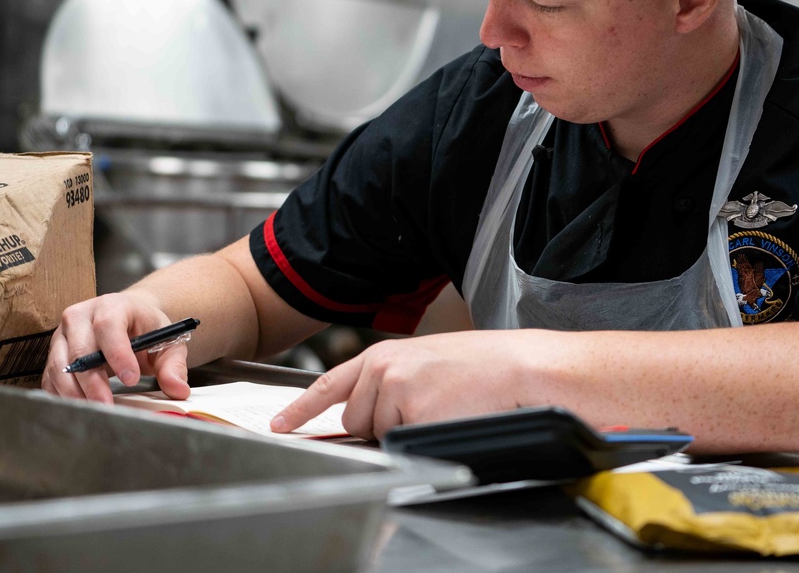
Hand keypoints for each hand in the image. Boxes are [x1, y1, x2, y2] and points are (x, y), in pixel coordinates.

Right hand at [41, 293, 190, 403]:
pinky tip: (79, 407)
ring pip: (60, 366)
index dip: (117, 354)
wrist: (128, 319)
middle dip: (93, 381)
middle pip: (80, 350)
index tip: (130, 379)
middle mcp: (80, 316)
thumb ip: (173, 365)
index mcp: (111, 305)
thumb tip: (179, 389)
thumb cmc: (147, 328)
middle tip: (108, 405)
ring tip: (95, 410)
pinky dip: (63, 395)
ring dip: (75, 392)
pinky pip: (51, 377)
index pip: (108, 326)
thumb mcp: (168, 341)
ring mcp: (62, 335)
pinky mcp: (54, 354)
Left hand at [271, 329, 550, 439]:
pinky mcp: (412, 415)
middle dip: (379, 423)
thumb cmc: (482, 365)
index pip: (330, 383)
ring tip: (440, 405)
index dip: (301, 407)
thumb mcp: (425, 361)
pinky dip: (421, 438)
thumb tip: (374, 407)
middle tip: (423, 405)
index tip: (280, 423)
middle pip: (354, 419)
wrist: (518, 368)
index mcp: (385, 354)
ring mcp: (395, 392)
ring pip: (377, 433)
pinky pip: (402, 444)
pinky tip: (446, 414)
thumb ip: (391, 379)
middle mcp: (383, 370)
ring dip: (402, 430)